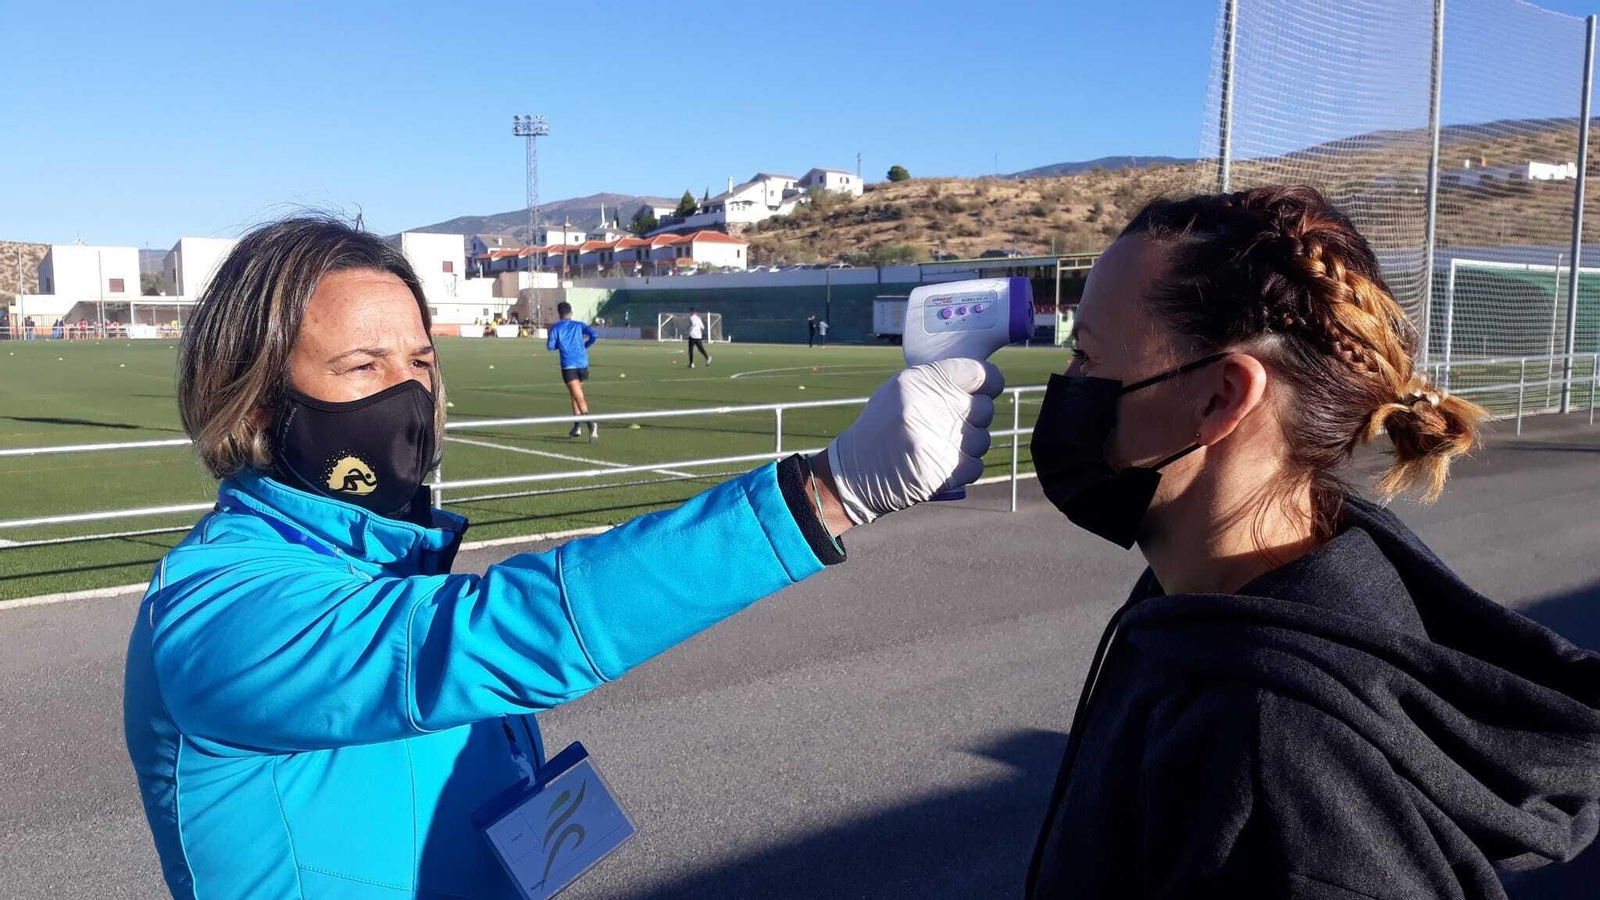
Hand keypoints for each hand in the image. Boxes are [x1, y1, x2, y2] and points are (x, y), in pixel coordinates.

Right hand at [822, 358, 1004, 525]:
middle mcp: (929, 406)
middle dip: (975, 418)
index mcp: (918, 380)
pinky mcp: (943, 470)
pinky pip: (977, 465)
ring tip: (943, 448)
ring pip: (983, 439)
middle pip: (985, 408)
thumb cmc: (881, 429)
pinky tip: (944, 465)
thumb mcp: (899, 393)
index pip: (979, 373)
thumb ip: (936, 383)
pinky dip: (965, 468)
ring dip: (970, 446)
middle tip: (953, 426)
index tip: (987, 390)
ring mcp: (937, 439)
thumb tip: (981, 382)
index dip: (990, 382)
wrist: (854, 473)